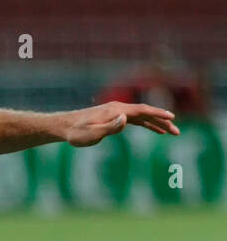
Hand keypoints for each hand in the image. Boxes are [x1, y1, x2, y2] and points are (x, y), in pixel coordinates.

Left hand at [62, 102, 178, 147]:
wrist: (64, 127)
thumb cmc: (76, 133)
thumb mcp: (92, 133)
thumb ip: (109, 127)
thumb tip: (126, 118)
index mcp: (116, 110)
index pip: (142, 110)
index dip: (158, 114)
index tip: (172, 118)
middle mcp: (119, 108)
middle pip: (146, 113)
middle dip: (162, 121)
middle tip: (176, 132)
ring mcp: (117, 111)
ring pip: (142, 116)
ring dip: (156, 123)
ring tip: (170, 132)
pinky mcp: (113, 116)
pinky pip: (135, 119)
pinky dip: (146, 123)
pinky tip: (154, 129)